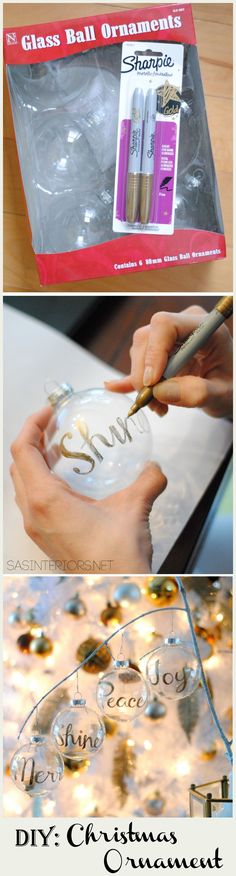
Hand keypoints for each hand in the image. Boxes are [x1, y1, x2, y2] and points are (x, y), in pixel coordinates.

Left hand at [10, 408, 166, 572]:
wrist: (115, 588)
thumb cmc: (116, 556)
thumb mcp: (134, 507)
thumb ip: (147, 479)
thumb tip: (153, 467)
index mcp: (46, 500)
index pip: (22, 451)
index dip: (31, 425)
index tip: (49, 412)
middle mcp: (34, 513)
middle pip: (18, 465)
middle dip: (32, 441)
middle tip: (54, 427)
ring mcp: (37, 528)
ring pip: (23, 485)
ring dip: (34, 463)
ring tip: (59, 450)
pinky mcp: (45, 538)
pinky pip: (32, 501)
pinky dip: (41, 483)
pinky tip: (68, 481)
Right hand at [106, 306, 232, 418]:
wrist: (228, 389)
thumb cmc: (230, 386)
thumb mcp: (222, 394)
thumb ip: (197, 392)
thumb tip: (161, 392)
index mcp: (203, 327)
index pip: (166, 324)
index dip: (153, 351)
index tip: (152, 383)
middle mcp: (183, 326)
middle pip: (147, 339)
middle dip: (144, 374)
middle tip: (155, 404)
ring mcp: (169, 338)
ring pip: (139, 351)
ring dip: (142, 383)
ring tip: (159, 407)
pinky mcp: (159, 353)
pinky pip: (138, 362)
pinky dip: (129, 379)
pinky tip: (115, 387)